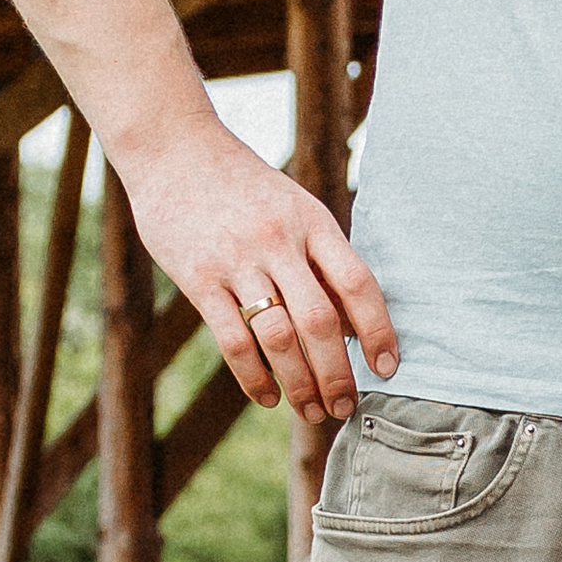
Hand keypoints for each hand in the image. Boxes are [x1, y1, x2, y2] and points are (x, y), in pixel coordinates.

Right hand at [113, 115, 400, 415]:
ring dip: (300, 384)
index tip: (387, 368)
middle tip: (346, 408)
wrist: (174, 148)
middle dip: (338, 374)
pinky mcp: (199, 277)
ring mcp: (237, 259)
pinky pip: (233, 339)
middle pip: (320, 321)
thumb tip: (354, 328)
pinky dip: (254, 377)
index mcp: (312, 221)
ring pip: (278, 337)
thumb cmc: (244, 187)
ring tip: (312, 412)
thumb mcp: (294, 208)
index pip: (357, 284)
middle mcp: (279, 240)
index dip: (378, 331)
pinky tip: (267, 398)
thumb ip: (322, 260)